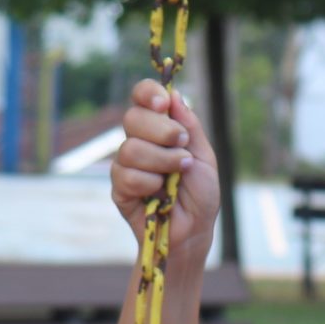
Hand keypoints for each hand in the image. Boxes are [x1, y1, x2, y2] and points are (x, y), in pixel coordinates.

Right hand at [109, 78, 221, 258]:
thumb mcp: (204, 156)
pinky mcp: (119, 189)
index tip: (164, 104)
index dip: (148, 94)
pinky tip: (160, 193)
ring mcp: (126, 165)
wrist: (195, 229)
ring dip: (161, 160)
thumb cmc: (199, 193)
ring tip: (179, 172)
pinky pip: (126, 176)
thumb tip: (174, 95)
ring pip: (130, 148)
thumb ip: (190, 126)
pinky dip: (149, 183)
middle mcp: (138, 142)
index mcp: (157, 128)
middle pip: (132, 118)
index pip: (141, 97)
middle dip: (161, 130)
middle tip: (182, 146)